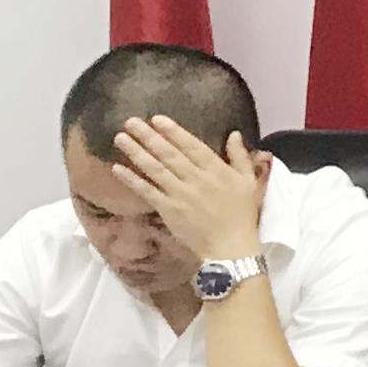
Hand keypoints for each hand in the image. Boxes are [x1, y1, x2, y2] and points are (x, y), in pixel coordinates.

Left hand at [111, 116, 268, 266]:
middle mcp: (196, 179)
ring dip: (136, 153)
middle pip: (169, 154)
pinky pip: (147, 192)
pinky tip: (117, 169)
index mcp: (216, 170)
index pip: (192, 146)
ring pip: (155, 169)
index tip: (157, 119)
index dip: (174, 132)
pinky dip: (132, 180)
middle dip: (149, 136)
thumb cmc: (243, 214)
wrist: (231, 247)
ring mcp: (180, 194)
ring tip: (121, 138)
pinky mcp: (168, 210)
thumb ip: (241, 157)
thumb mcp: (250, 182)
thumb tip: (234, 134)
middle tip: (131, 121)